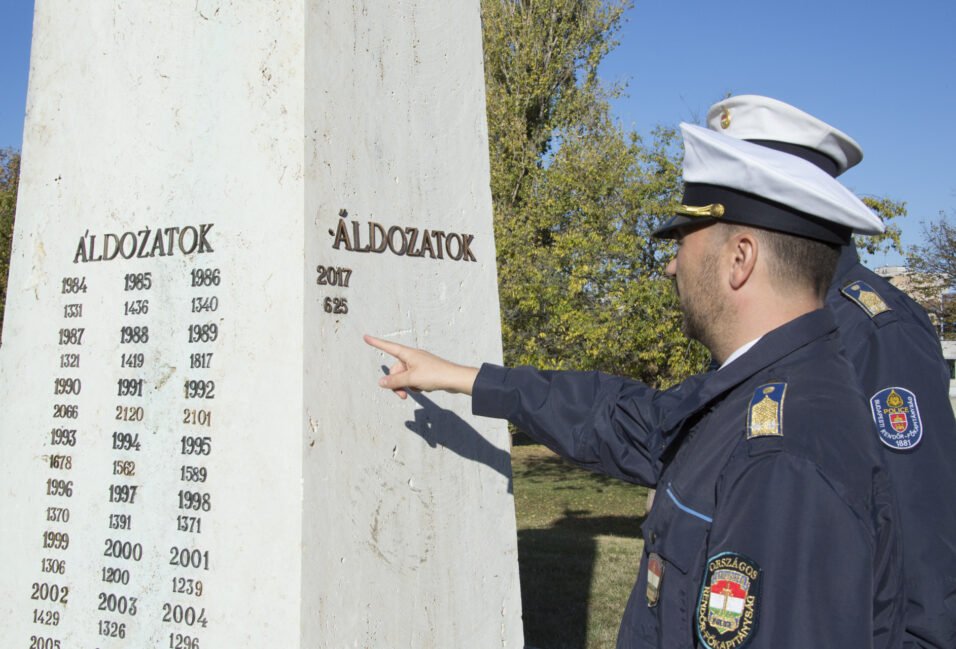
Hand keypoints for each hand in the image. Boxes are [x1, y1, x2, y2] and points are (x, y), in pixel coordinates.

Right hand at [364, 334, 478, 398]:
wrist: (454, 379)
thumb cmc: (434, 375)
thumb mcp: (411, 379)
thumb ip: (394, 381)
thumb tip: (381, 382)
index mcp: (408, 354)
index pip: (388, 347)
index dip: (376, 343)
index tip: (365, 337)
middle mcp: (412, 357)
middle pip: (395, 370)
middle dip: (396, 384)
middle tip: (403, 396)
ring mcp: (419, 365)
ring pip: (404, 377)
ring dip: (407, 386)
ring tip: (419, 389)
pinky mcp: (425, 372)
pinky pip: (413, 380)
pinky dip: (416, 386)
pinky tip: (426, 388)